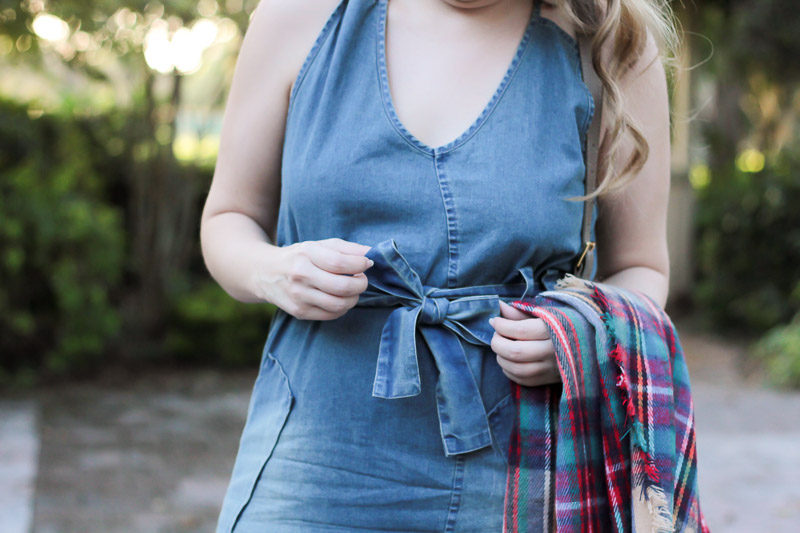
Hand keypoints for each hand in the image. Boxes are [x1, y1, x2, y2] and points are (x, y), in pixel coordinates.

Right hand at [256, 237, 373, 319]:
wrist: (265, 273)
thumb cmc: (299, 257)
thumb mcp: (319, 245)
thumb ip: (347, 249)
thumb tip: (372, 253)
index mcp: (306, 254)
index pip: (340, 263)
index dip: (360, 264)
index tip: (366, 264)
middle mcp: (300, 276)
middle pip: (342, 287)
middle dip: (361, 284)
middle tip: (362, 279)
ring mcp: (299, 296)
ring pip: (339, 305)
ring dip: (354, 298)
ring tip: (352, 290)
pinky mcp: (299, 312)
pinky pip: (331, 315)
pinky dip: (342, 308)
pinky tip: (340, 299)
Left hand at [489, 300, 560, 385]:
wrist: (590, 343)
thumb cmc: (564, 324)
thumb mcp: (546, 313)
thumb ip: (521, 312)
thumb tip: (498, 306)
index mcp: (556, 329)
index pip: (521, 330)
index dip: (502, 326)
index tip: (494, 321)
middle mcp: (555, 351)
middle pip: (516, 352)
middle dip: (498, 343)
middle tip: (496, 335)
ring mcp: (553, 369)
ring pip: (517, 369)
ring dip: (501, 358)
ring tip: (501, 346)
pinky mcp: (550, 380)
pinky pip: (523, 380)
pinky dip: (509, 370)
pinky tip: (508, 360)